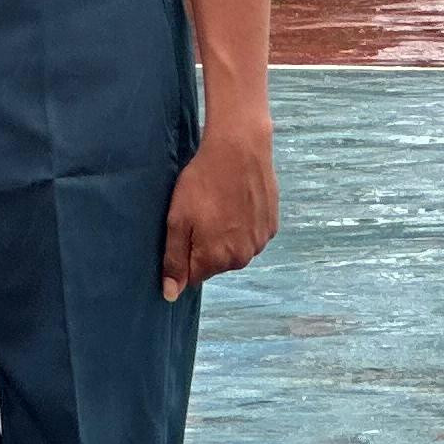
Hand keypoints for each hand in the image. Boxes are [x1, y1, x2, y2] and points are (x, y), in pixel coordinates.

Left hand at [162, 115, 278, 299]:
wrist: (239, 148)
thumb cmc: (203, 182)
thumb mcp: (178, 219)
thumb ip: (174, 260)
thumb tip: (171, 295)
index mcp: (216, 259)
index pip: (193, 276)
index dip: (185, 254)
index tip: (185, 230)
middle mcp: (242, 258)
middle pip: (216, 263)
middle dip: (206, 245)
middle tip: (202, 213)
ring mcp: (260, 242)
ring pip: (235, 249)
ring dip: (227, 235)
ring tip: (220, 204)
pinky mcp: (272, 225)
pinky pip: (252, 235)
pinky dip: (243, 224)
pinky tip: (237, 201)